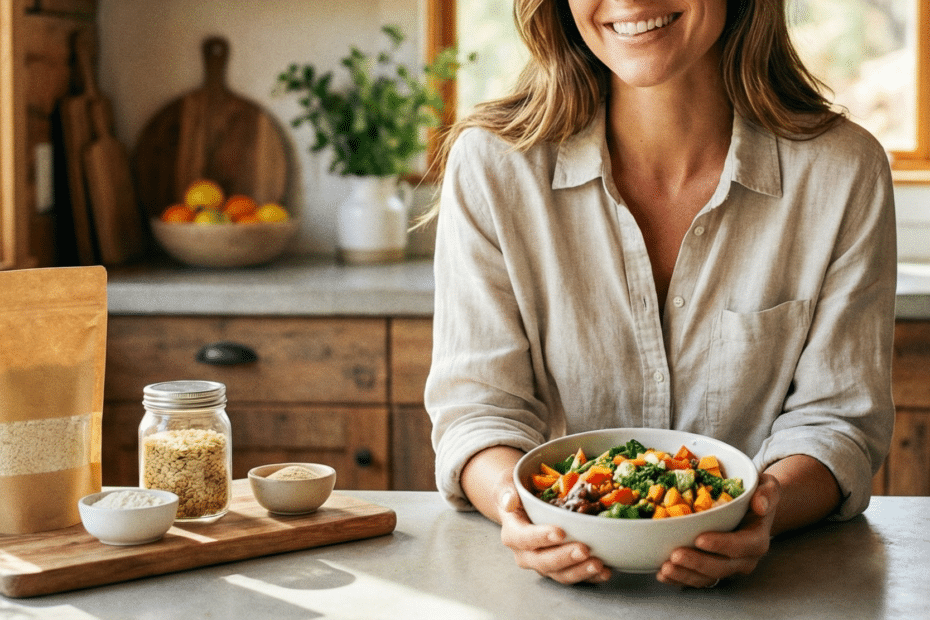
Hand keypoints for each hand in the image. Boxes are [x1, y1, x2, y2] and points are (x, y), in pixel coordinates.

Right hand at [498, 485, 611, 584]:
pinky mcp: (559, 568)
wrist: (522, 507)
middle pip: (543, 561)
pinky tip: (605, 571)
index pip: (524, 539)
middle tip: (584, 549)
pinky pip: (574, 576)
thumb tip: (508, 502)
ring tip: (598, 564)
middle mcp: (526, 553)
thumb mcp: (507, 486)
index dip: (541, 537)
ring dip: (580, 571)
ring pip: (560, 574)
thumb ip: (506, 492)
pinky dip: (590, 576)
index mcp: (512, 533)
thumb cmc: (517, 494)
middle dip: (565, 557)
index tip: (560, 532)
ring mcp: (543, 563)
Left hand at [657, 473, 780, 587]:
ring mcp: (728, 567)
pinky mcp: (713, 570)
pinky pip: (697, 579)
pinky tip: (663, 574)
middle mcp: (744, 558)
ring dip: (685, 575)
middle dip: (697, 563)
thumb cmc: (755, 494)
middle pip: (721, 566)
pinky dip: (680, 579)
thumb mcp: (767, 486)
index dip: (721, 545)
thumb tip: (760, 505)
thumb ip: (768, 493)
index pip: (742, 546)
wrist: (753, 510)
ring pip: (707, 577)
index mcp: (757, 539)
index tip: (699, 539)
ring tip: (666, 567)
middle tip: (675, 555)